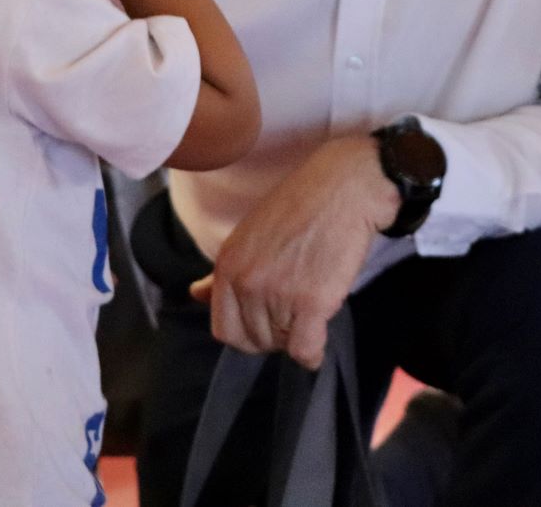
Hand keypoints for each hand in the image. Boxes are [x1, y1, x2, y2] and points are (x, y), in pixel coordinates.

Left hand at [189, 135, 400, 369]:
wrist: (345, 187)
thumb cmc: (301, 207)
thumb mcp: (249, 235)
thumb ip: (221, 273)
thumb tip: (195, 294)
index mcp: (227, 266)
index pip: (224, 330)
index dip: (248, 333)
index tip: (269, 322)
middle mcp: (246, 281)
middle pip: (253, 342)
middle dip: (275, 337)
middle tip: (295, 315)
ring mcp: (276, 293)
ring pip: (281, 345)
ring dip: (298, 336)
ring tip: (312, 307)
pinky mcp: (310, 302)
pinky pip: (305, 349)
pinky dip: (313, 353)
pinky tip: (321, 337)